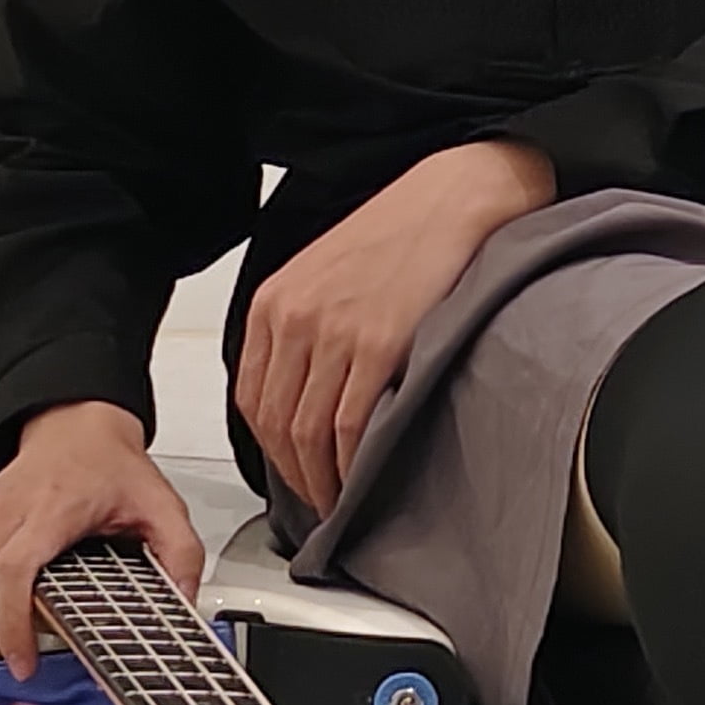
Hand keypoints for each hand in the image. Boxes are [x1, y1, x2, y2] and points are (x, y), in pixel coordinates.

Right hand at [0, 401, 206, 680]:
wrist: (76, 426)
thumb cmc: (108, 465)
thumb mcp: (160, 504)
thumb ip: (181, 553)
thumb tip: (183, 600)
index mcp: (52, 510)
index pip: (12, 570)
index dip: (11, 624)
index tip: (23, 659)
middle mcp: (5, 514)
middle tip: (14, 664)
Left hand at [236, 138, 553, 515]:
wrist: (452, 199)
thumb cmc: (400, 234)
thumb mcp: (326, 274)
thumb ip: (304, 328)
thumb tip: (304, 395)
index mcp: (274, 302)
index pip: (252, 399)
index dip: (269, 450)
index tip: (290, 475)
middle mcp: (294, 318)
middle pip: (276, 424)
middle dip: (294, 477)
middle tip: (318, 505)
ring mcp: (334, 333)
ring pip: (308, 433)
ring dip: (321, 481)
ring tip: (342, 503)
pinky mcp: (378, 345)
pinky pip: (349, 425)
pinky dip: (351, 465)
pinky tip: (361, 479)